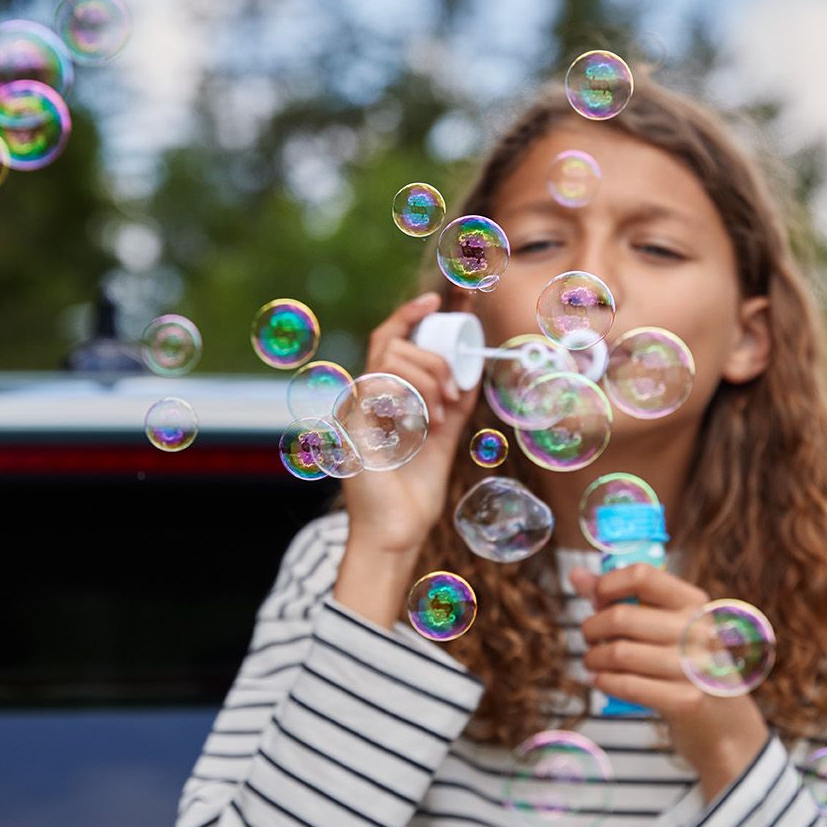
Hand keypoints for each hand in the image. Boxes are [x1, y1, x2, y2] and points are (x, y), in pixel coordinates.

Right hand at [335, 291, 480, 625]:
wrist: (399, 529)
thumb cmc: (416, 488)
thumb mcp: (445, 433)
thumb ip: (456, 400)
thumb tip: (475, 366)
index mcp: (382, 394)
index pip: (391, 337)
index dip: (413, 313)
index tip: (443, 297)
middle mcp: (362, 395)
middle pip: (392, 341)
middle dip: (434, 356)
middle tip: (455, 391)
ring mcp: (353, 407)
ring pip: (391, 358)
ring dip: (428, 379)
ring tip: (442, 416)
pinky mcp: (351, 423)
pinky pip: (379, 383)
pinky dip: (411, 397)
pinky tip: (424, 426)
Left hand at [570, 564, 771, 801]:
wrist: (724, 722)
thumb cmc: (687, 665)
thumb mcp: (667, 626)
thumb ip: (622, 598)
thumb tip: (576, 574)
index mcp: (695, 603)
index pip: (643, 575)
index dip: (608, 584)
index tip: (597, 599)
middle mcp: (699, 630)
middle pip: (621, 616)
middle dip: (591, 627)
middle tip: (589, 638)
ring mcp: (695, 667)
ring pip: (619, 652)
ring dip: (593, 658)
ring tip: (593, 661)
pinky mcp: (686, 700)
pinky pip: (627, 685)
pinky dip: (604, 681)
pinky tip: (600, 680)